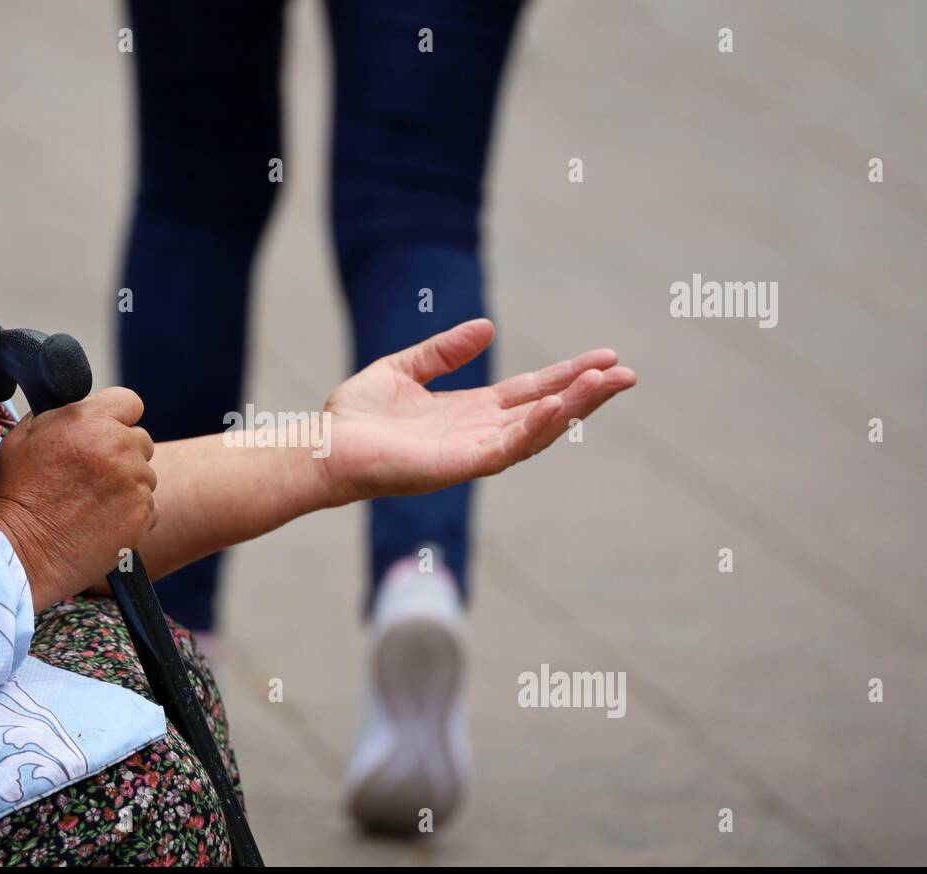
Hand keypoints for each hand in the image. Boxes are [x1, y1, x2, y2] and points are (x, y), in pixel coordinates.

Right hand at [0, 388, 156, 611]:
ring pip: (145, 476)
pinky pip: (149, 506)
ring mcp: (135, 483)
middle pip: (141, 440)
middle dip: (121, 453)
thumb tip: (76, 409)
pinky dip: (131, 513)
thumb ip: (57, 415)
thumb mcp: (22, 437)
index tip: (105, 431)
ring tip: (91, 502)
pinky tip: (102, 521)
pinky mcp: (143, 514)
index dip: (118, 417)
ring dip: (127, 484)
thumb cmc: (16, 493)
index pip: (130, 401)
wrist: (21, 550)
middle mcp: (119, 448)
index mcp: (90, 421)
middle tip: (92, 475)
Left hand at [319, 319, 635, 503]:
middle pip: (545, 412)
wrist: (322, 447)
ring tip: (606, 383)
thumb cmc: (354, 416)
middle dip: (586, 394)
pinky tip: (556, 405)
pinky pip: (505, 448)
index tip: (605, 357)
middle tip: (627, 373)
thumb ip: (443, 351)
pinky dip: (533, 428)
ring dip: (572, 409)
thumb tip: (487, 328)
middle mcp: (478, 434)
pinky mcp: (457, 468)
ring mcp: (470, 453)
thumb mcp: (404, 368)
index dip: (567, 376)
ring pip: (535, 432)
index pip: (530, 391)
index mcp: (469, 411)